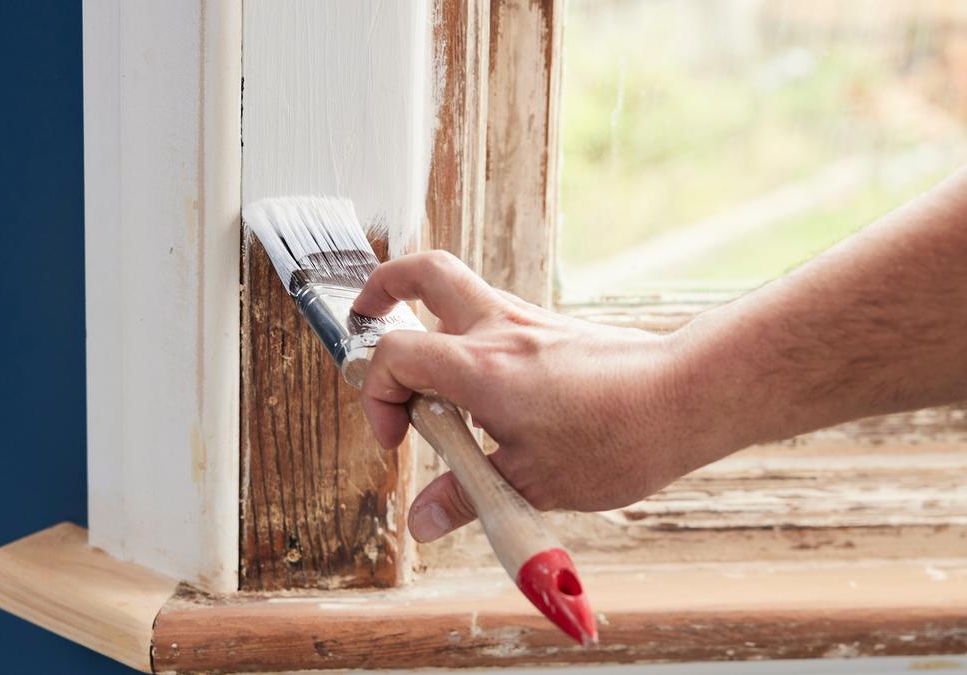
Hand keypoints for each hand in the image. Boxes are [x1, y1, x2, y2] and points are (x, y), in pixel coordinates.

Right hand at [352, 251, 730, 542]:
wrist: (689, 397)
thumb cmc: (619, 436)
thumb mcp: (533, 483)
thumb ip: (467, 498)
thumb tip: (424, 520)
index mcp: (479, 366)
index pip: (394, 354)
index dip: (377, 397)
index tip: (398, 439)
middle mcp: (498, 330)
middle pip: (423, 272)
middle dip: (383, 289)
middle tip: (366, 320)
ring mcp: (528, 323)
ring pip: (460, 291)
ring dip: (428, 319)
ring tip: (426, 375)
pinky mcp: (553, 330)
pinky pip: (495, 318)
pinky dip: (470, 342)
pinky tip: (485, 393)